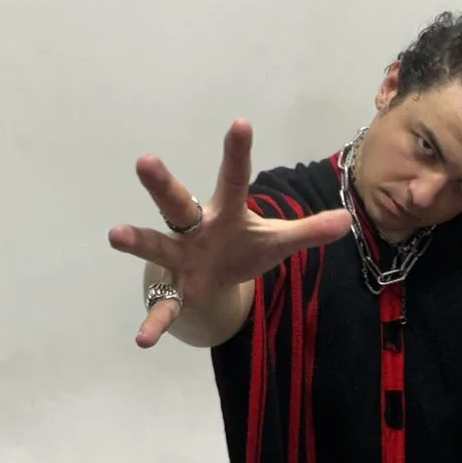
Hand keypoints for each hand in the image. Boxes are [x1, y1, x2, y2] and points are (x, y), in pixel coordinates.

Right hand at [108, 120, 351, 347]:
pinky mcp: (177, 289)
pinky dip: (155, 320)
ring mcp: (182, 257)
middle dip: (162, 184)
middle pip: (178, 202)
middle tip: (145, 160)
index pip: (235, 178)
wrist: (217, 279)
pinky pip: (164, 304)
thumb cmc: (244, 247)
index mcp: (227, 211)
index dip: (237, 152)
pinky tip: (143, 339)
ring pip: (158, 243)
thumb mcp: (279, 240)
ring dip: (139, 241)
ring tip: (115, 234)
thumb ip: (308, 231)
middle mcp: (196, 228)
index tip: (241, 123)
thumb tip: (346, 219)